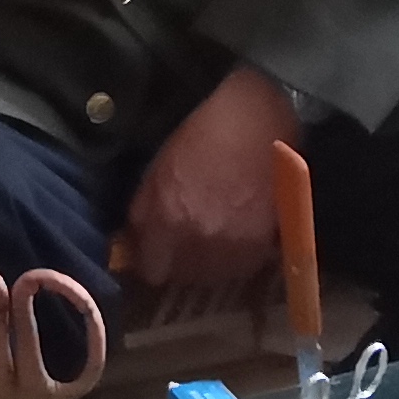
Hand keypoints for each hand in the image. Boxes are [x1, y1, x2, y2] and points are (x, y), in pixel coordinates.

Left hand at [116, 65, 300, 299]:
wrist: (261, 120)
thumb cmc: (205, 135)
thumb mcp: (158, 169)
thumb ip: (144, 212)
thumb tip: (135, 241)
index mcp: (166, 220)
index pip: (150, 270)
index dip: (151, 260)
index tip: (155, 249)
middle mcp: (198, 243)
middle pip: (182, 278)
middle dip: (179, 261)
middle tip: (185, 238)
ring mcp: (233, 248)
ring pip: (213, 276)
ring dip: (209, 261)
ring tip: (214, 235)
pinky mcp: (264, 246)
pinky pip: (242, 267)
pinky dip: (238, 256)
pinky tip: (238, 232)